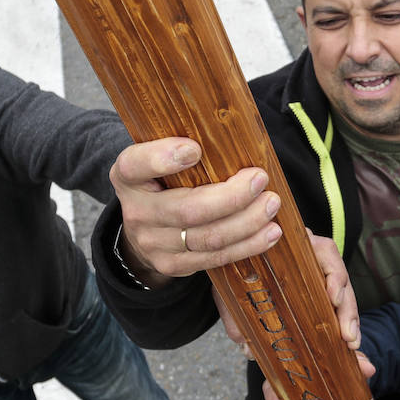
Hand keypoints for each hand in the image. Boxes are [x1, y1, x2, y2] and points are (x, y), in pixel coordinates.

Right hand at [109, 138, 282, 286]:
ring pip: (208, 237)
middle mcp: (137, 211)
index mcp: (128, 176)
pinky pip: (216, 258)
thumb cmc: (163, 183)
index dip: (163, 158)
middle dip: (231, 197)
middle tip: (260, 179)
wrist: (144, 230)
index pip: (136, 165)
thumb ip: (182, 146)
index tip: (195, 149)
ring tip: (271, 204)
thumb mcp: (158, 159)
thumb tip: (233, 133)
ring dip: (247, 222)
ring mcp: (154, 243)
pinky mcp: (173, 265)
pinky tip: (269, 232)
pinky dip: (248, 245)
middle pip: (187, 209)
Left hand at [213, 231, 357, 355]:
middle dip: (348, 307)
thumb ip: (235, 313)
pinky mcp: (319, 287)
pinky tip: (346, 341)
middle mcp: (310, 254)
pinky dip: (342, 321)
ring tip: (351, 342)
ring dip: (350, 317)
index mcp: (293, 245)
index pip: (324, 251)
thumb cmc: (234, 269)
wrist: (231, 262)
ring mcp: (317, 270)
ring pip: (343, 290)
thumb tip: (245, 346)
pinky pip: (338, 302)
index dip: (333, 274)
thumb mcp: (230, 287)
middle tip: (348, 336)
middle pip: (339, 275)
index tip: (334, 297)